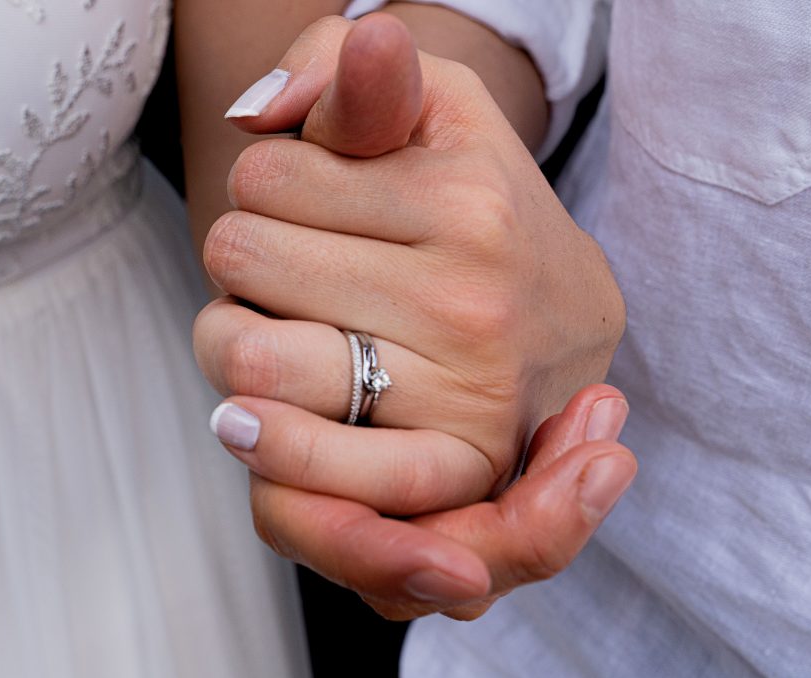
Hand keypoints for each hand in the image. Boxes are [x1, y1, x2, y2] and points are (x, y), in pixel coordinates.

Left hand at [194, 14, 633, 618]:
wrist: (576, 315)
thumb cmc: (481, 205)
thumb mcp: (441, 105)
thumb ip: (350, 67)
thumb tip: (259, 106)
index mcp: (464, 199)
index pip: (262, 178)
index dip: (264, 184)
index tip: (313, 202)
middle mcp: (470, 299)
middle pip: (239, 258)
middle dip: (245, 259)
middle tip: (300, 272)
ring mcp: (462, 395)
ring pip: (247, 358)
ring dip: (234, 341)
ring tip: (281, 336)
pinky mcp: (450, 473)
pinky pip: (317, 478)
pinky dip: (265, 447)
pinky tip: (246, 423)